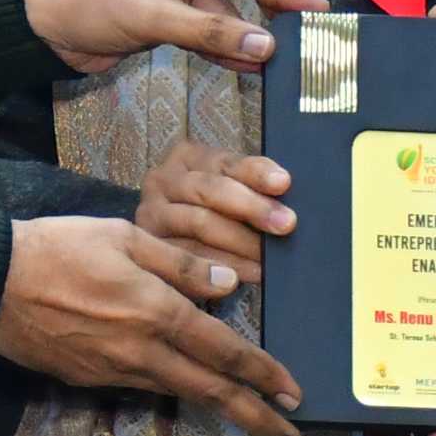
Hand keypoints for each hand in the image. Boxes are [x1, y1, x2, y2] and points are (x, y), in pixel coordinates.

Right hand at [0, 215, 302, 435]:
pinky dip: (174, 390)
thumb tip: (229, 284)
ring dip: (219, 409)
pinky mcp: (90, 379)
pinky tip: (187, 387)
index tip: (293, 393)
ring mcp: (115, 370)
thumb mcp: (126, 237)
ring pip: (179, 393)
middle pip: (210, 391)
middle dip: (256, 416)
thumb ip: (181, 264)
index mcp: (157, 311)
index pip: (225, 351)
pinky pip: (144, 385)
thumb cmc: (60, 246)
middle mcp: (142, 350)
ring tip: (251, 418)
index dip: (264, 374)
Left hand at [27, 0, 325, 75]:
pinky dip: (225, 48)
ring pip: (225, 13)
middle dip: (269, 11)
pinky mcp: (167, 14)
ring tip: (283, 62)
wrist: (37, 26)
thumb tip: (265, 47)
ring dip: (247, 38)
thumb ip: (209, 32)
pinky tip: (251, 65)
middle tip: (308, 33)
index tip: (311, 10)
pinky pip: (206, 31)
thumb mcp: (150, 14)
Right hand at [135, 142, 294, 288]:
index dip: (255, 172)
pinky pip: (187, 256)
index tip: (283, 183)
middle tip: (285, 224)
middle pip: (210, 190)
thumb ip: (251, 189)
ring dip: (239, 243)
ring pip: (199, 223)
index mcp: (187, 157)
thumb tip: (287, 202)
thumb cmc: (211, 214)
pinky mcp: (148, 247)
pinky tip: (240, 277)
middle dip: (252, 207)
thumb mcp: (227, 191)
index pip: (226, 162)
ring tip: (267, 257)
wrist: (163, 250)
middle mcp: (163, 180)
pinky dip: (218, 267)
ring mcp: (151, 213)